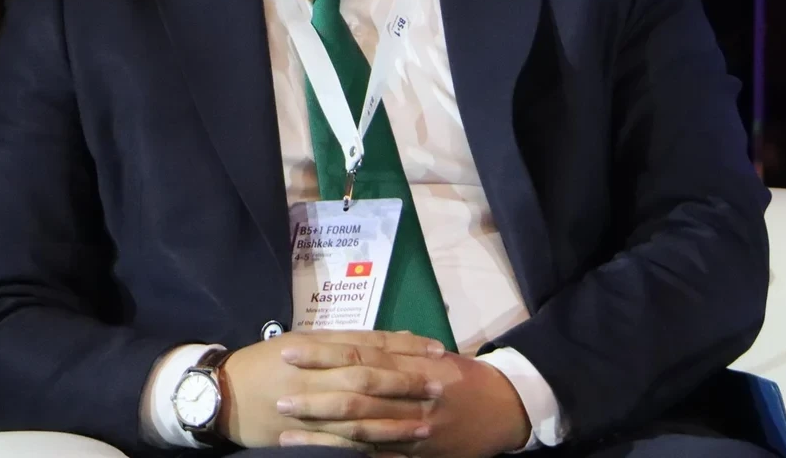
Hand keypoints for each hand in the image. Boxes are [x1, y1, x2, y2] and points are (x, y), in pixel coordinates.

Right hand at [217, 330, 445, 450]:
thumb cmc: (263, 363)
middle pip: (368, 378)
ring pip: (358, 416)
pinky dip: (369, 451)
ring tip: (425, 425)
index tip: (436, 350)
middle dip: (406, 382)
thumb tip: (382, 340)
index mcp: (316, 347)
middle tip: (440, 386)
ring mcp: (309, 410)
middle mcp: (315, 376)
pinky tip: (393, 454)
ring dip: (395, 421)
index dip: (405, 347)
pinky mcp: (303, 438)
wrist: (222, 395)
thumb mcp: (298, 340)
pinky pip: (341, 447)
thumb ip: (339, 341)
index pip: (368, 344)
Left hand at [284, 352, 529, 457]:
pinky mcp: (416, 453)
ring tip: (286, 428)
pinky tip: (320, 454)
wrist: (506, 408)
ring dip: (323, 429)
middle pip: (356, 391)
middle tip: (278, 393)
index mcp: (411, 363)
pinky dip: (348, 454)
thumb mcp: (435, 356)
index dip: (323, 354)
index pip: (359, 355)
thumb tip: (364, 339)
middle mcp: (411, 394)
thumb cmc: (467, 377)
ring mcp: (413, 427)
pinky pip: (378, 455)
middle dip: (316, 393)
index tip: (289, 350)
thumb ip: (400, 349)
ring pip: (362, 428)